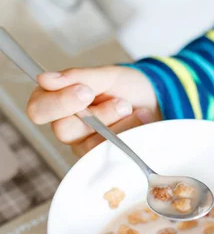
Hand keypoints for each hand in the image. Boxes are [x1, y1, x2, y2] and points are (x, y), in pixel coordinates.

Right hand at [26, 66, 160, 155]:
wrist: (155, 101)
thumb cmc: (126, 87)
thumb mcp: (106, 76)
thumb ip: (78, 77)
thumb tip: (45, 79)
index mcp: (55, 101)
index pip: (38, 110)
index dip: (60, 103)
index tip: (86, 91)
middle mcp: (65, 126)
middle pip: (64, 131)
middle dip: (97, 115)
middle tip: (120, 103)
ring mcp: (84, 144)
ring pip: (90, 144)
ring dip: (115, 125)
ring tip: (130, 109)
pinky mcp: (104, 157)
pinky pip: (111, 151)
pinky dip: (128, 133)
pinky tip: (140, 120)